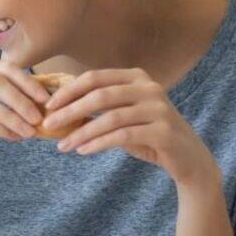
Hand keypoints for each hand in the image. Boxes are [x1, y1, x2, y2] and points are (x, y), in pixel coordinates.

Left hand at [42, 68, 219, 186]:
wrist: (188, 158)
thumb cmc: (148, 135)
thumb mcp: (123, 117)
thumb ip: (99, 109)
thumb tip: (58, 109)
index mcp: (137, 77)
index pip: (95, 78)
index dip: (69, 90)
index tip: (48, 105)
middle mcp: (150, 88)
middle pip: (100, 95)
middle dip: (70, 110)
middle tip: (48, 125)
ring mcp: (158, 109)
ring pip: (110, 118)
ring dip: (81, 132)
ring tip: (62, 146)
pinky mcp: (163, 131)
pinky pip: (123, 136)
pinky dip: (99, 143)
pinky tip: (83, 151)